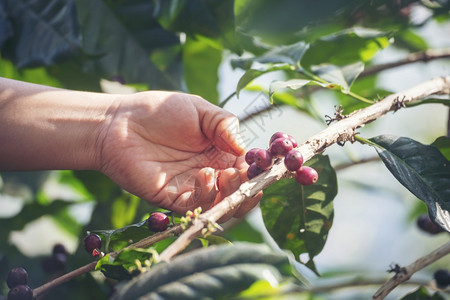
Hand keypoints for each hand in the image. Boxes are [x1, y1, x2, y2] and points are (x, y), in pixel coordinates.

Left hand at [98, 91, 261, 219]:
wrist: (119, 122)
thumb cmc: (160, 111)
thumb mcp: (200, 109)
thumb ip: (226, 125)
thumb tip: (245, 150)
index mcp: (219, 154)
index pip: (247, 170)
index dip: (258, 171)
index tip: (265, 165)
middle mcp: (210, 174)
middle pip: (238, 194)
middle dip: (248, 189)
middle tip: (246, 175)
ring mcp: (191, 188)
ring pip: (221, 207)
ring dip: (231, 194)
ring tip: (225, 174)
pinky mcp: (172, 199)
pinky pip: (196, 208)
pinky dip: (207, 196)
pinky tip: (205, 175)